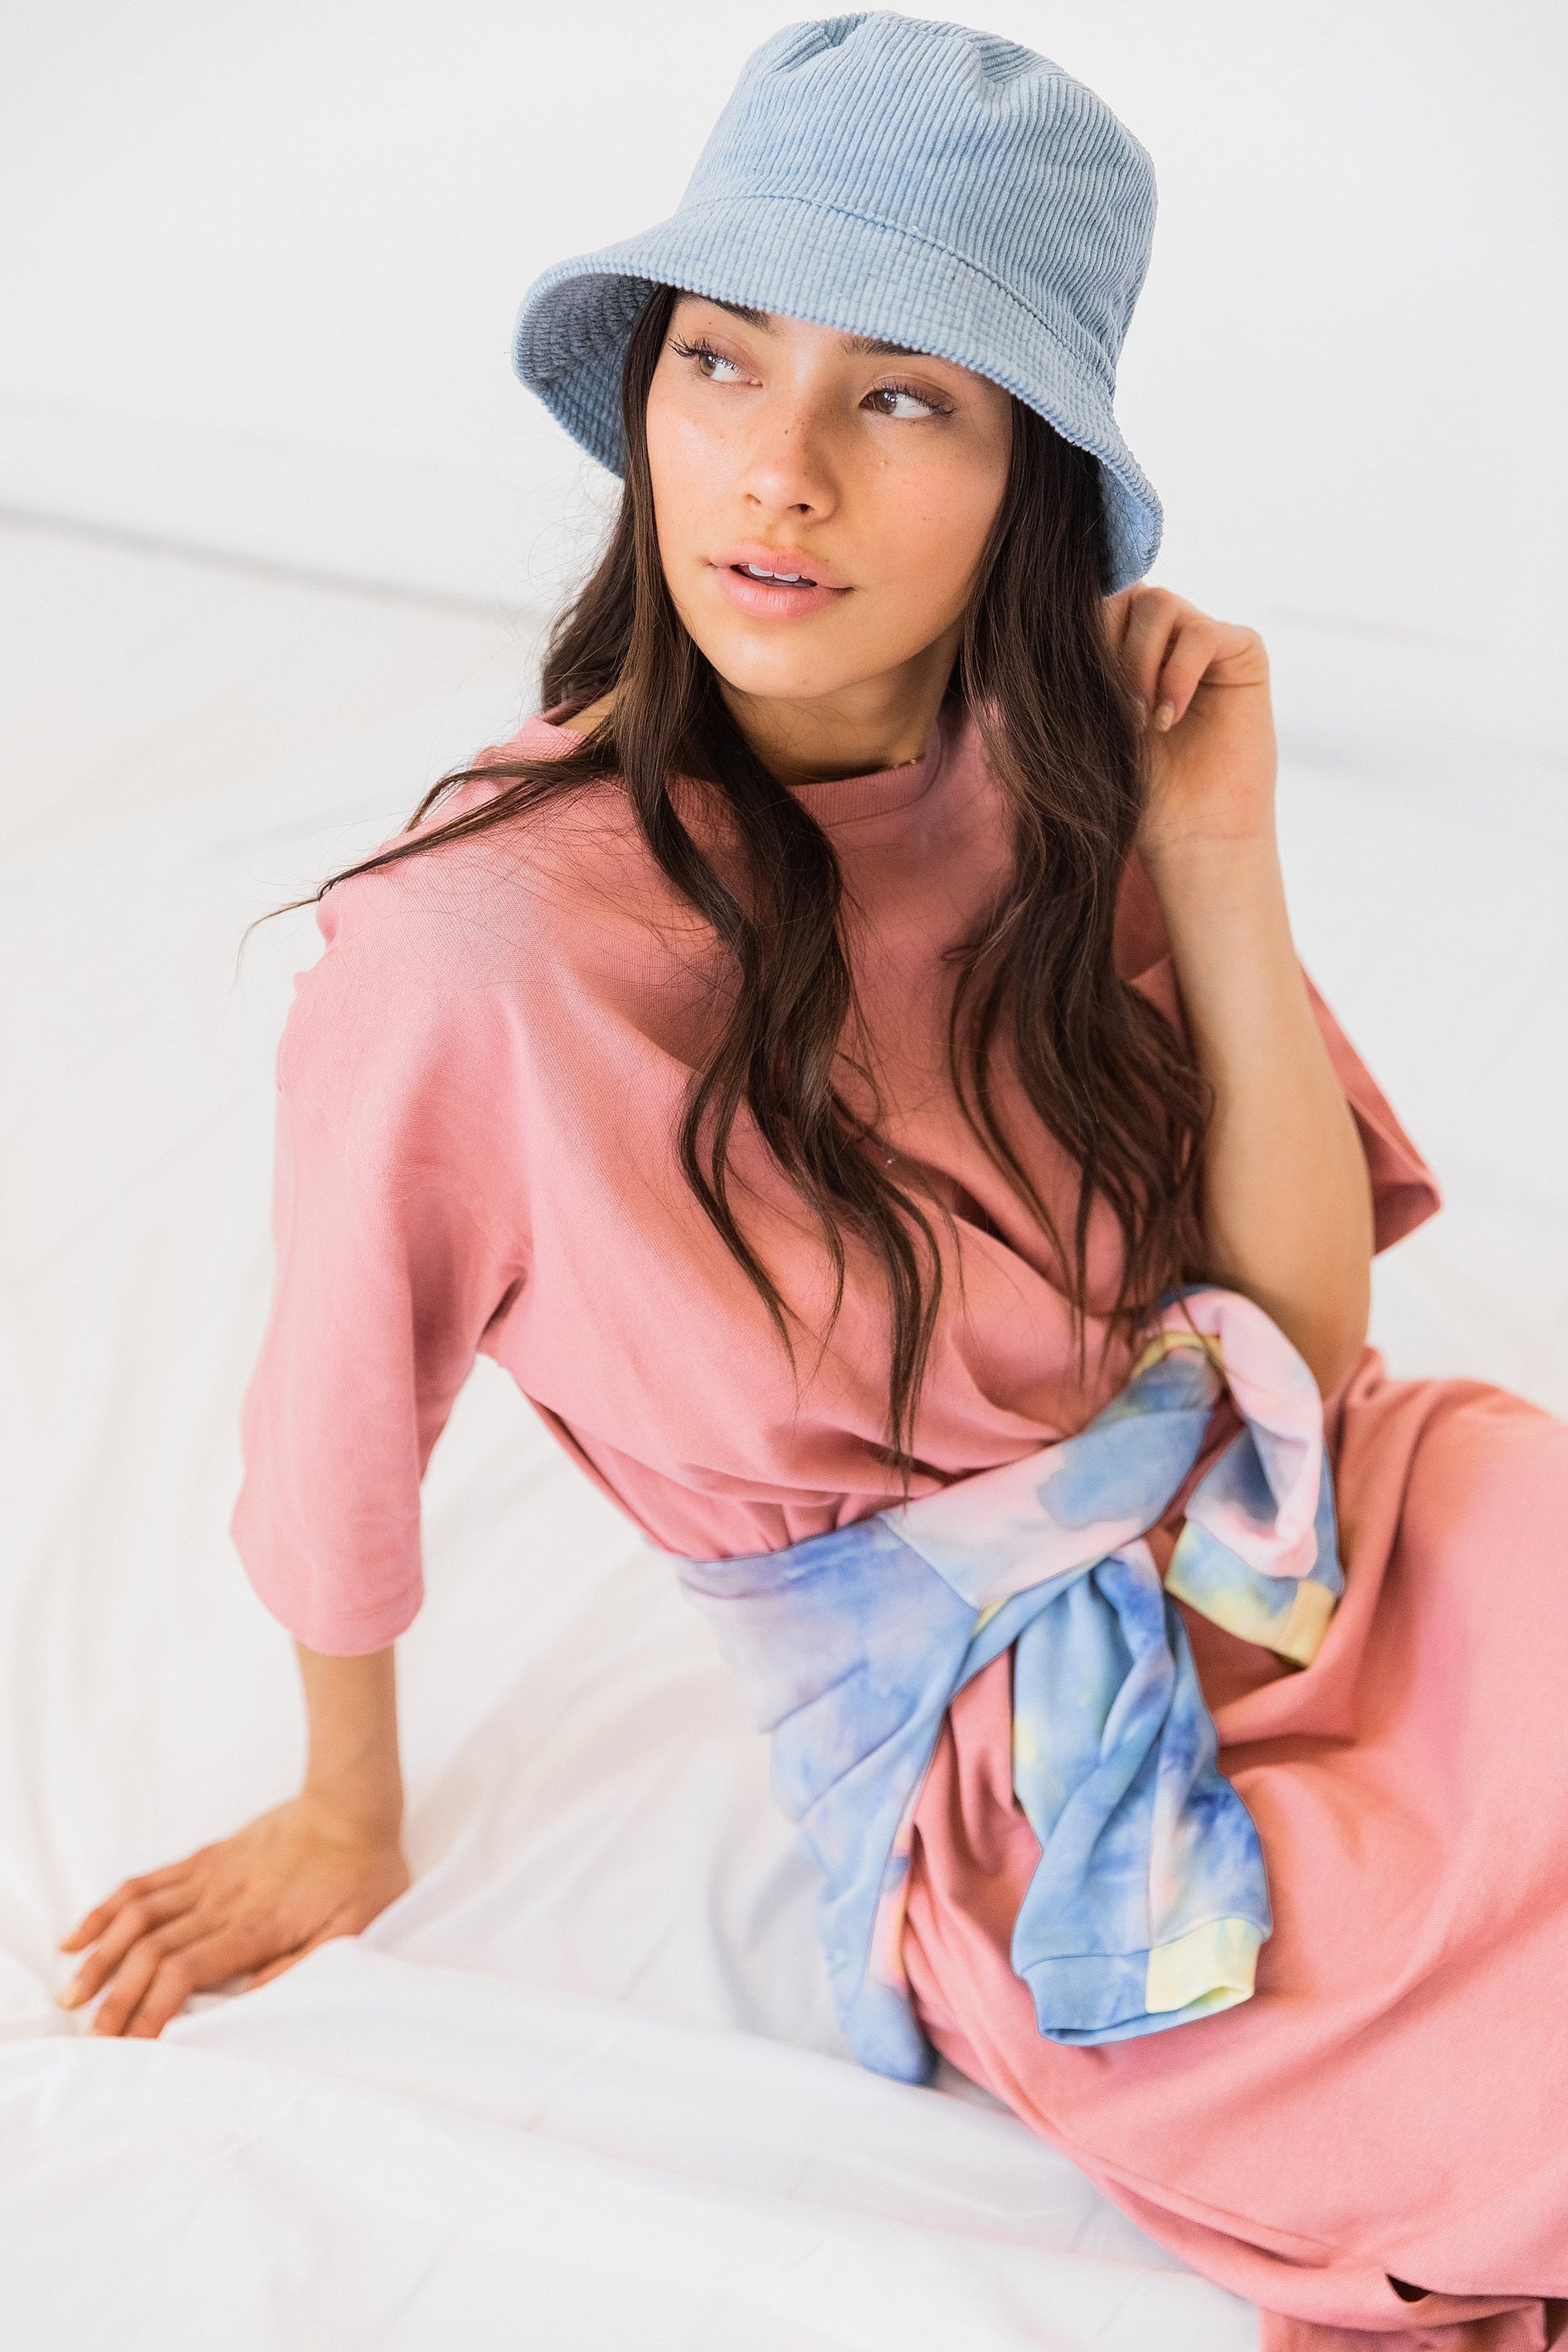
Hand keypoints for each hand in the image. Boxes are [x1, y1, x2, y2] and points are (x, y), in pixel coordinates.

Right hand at [56, 1791, 410, 2037]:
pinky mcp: (205, 1859)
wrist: (352, 1804)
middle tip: (93, 2036)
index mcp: (254, 1927)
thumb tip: (256, 1995)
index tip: (133, 2044)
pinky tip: (84, 1933)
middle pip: (151, 1953)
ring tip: (73, 1993)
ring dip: (102, 1956)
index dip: (152, 2009)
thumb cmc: (361, 1870)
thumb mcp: (354, 1926)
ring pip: (137, 1917)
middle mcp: (221, 1903)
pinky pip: (147, 1883)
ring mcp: (207, 1878)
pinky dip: (109, 1908)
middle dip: (117, 1998)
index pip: (185, 1973)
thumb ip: (306, 1963)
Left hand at [1103, 586, 1276, 869]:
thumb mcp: (1090, 714)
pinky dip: (1177, 674)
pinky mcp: (1242, 650)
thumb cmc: (1134, 786)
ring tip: (1139, 717)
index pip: (1096, 599)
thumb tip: (1064, 603)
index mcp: (1122, 644)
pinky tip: (1169, 718)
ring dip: (1138, 660)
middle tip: (1113, 706)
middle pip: (1123, 591)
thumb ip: (1082, 658)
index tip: (1076, 682)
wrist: (1189, 832)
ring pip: (1157, 603)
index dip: (1081, 628)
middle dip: (1106, 643)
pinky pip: (1201, 632)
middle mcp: (1163, 636)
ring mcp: (1202, 639)